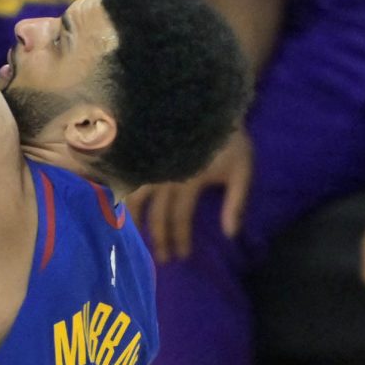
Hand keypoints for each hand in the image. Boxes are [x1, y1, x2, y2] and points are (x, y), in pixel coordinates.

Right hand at [131, 127, 251, 262]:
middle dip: (159, 238)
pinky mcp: (146, 156)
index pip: (179, 217)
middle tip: (162, 259)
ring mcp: (153, 164)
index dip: (180, 238)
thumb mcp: (243, 169)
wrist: (211, 104)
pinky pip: (128, 181)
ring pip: (136, 199)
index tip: (182, 256)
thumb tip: (230, 235)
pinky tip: (122, 210)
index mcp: (189, 180)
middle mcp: (167, 175)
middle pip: (158, 214)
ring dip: (136, 221)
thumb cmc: (230, 139)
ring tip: (135, 238)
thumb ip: (237, 202)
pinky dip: (124, 198)